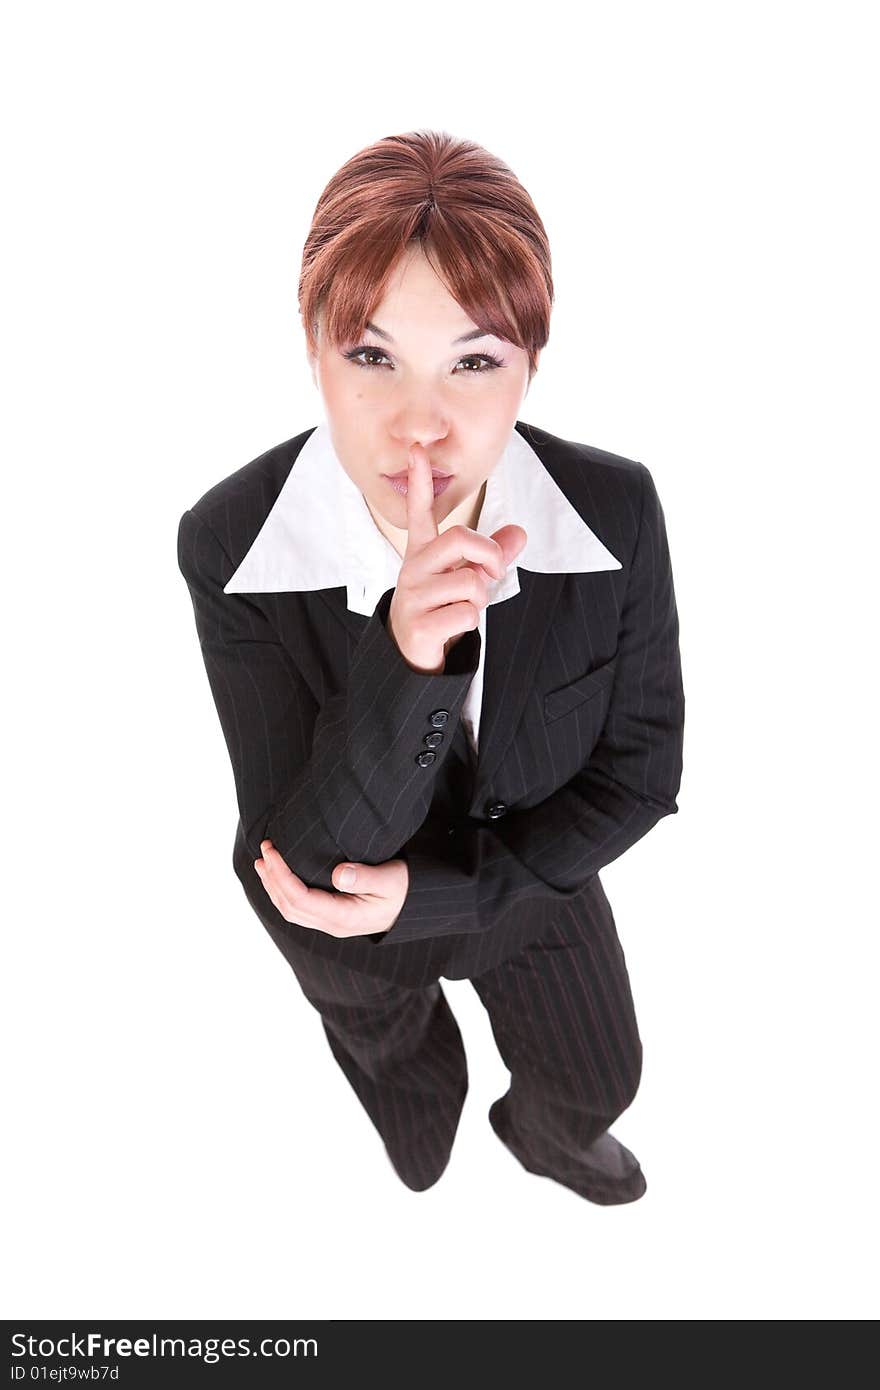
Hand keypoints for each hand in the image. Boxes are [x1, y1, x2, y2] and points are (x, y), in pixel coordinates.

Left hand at [253, 840, 408, 937]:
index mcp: (344, 917)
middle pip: (290, 906)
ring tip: (263, 863)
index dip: (281, 875)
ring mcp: (332, 924)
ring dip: (273, 886)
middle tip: (264, 850)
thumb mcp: (392, 878)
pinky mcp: (333, 918)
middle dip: (272, 878)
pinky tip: (280, 878)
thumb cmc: (406, 889)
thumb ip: (366, 877)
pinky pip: (300, 909)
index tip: (273, 851)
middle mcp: (333, 925)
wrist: (417, 907)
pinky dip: (284, 892)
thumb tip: (338, 875)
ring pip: (291, 910)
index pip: (300, 899)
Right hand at [387, 442, 526, 673]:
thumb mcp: (469, 578)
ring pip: (470, 584)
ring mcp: (413, 595)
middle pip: (461, 539)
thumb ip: (493, 556)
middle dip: (489, 556)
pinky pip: (466, 613)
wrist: (411, 651)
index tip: (418, 449)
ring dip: (479, 601)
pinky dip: (470, 623)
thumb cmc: (442, 607)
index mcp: (423, 552)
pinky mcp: (418, 623)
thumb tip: (520, 533)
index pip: (419, 511)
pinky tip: (451, 627)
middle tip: (493, 574)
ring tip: (461, 609)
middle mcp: (414, 568)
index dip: (419, 481)